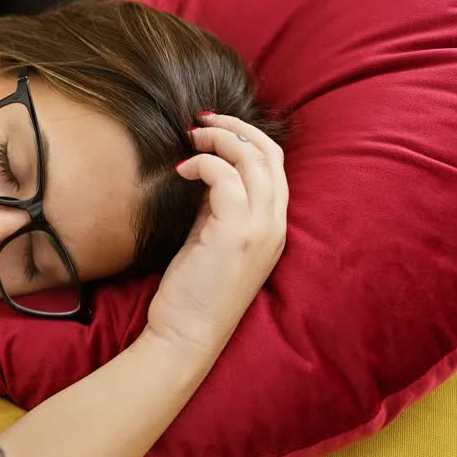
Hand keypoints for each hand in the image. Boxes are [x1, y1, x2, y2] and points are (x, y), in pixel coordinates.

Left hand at [143, 112, 288, 356]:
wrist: (186, 337)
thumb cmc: (192, 292)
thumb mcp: (210, 240)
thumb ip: (217, 208)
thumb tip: (206, 173)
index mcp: (274, 226)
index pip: (275, 165)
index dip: (247, 137)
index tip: (213, 127)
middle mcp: (275, 225)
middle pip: (269, 154)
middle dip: (235, 127)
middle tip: (200, 120)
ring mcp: (260, 229)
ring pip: (253, 159)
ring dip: (220, 139)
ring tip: (190, 137)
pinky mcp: (235, 234)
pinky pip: (227, 178)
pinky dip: (204, 164)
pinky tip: (181, 171)